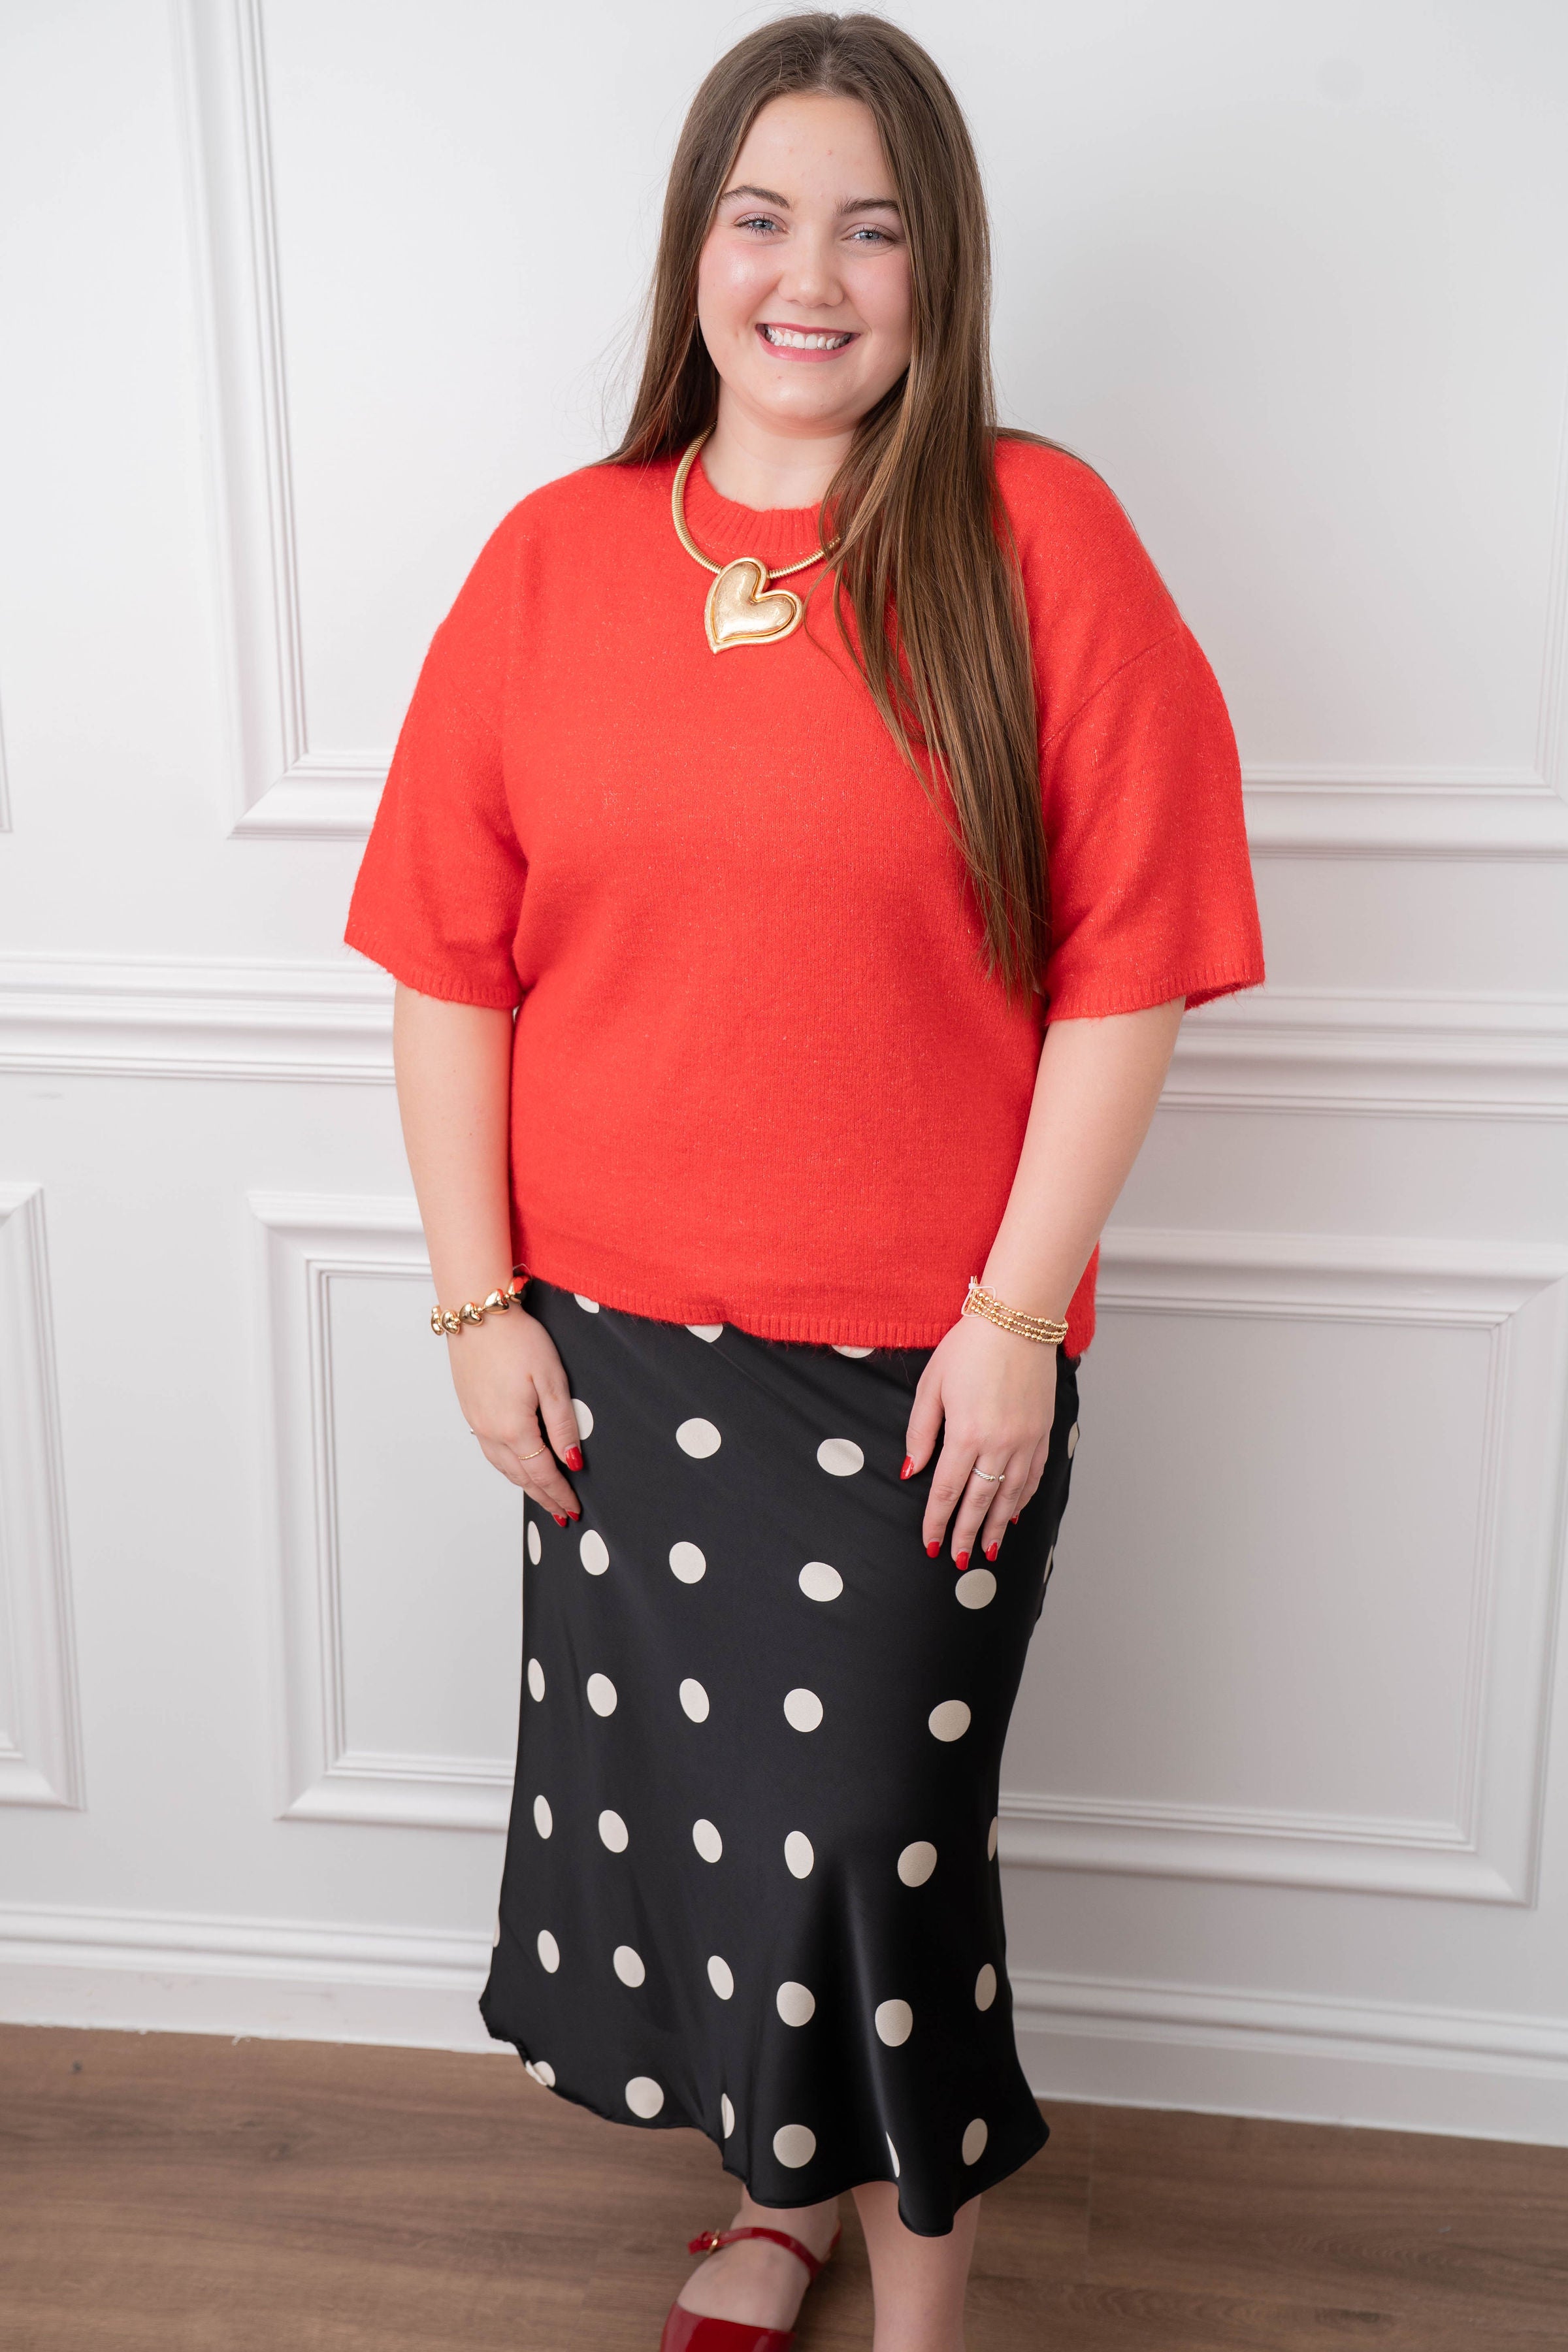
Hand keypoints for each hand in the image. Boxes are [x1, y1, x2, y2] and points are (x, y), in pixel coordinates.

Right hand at [448, 1309, 582, 1523]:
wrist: (477, 1314)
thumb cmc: (518, 1340)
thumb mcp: (552, 1379)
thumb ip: (563, 1424)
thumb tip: (572, 1462)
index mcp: (513, 1428)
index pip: (542, 1474)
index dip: (559, 1493)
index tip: (573, 1509)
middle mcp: (490, 1431)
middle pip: (520, 1477)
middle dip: (543, 1497)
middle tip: (561, 1515)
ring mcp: (477, 1422)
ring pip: (502, 1466)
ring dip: (524, 1485)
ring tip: (541, 1497)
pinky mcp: (470, 1409)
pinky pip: (490, 1451)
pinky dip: (507, 1466)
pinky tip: (516, 1465)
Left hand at [902, 1313, 1057, 1565]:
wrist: (1017, 1319)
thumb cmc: (969, 1347)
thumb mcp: (932, 1385)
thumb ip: (920, 1432)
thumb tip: (910, 1471)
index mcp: (966, 1434)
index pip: (946, 1491)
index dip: (937, 1521)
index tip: (931, 1545)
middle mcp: (1000, 1443)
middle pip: (979, 1501)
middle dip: (966, 1534)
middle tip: (958, 1560)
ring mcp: (1027, 1439)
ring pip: (1011, 1495)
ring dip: (997, 1525)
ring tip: (988, 1550)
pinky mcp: (1045, 1431)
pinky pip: (1034, 1476)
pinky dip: (1023, 1499)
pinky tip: (1013, 1513)